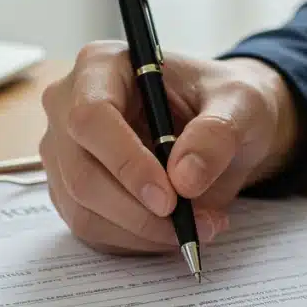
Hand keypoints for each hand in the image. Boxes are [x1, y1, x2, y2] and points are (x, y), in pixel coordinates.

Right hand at [39, 42, 298, 254]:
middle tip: (194, 225)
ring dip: (143, 232)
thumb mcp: (241, 104)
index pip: (91, 117)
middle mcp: (68, 107)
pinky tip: (175, 229)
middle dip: (139, 212)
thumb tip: (185, 178)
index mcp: (101, 66)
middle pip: (81, 173)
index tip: (170, 199)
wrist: (222, 126)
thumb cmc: (224, 102)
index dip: (126, 163)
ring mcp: (64, 153)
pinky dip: (137, 241)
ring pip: (84, 211)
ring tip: (199, 226)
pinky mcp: (72, 191)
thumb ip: (218, 134)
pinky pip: (93, 230)